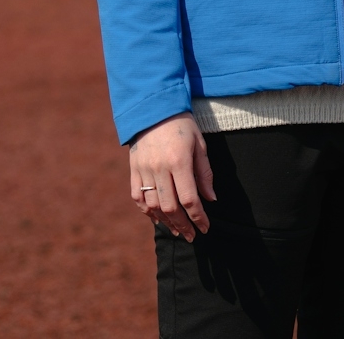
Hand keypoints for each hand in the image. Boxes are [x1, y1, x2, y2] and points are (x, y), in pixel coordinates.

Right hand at [128, 112, 215, 241]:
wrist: (153, 107)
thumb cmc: (182, 125)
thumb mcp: (199, 144)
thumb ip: (205, 173)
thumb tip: (210, 199)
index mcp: (179, 161)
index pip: (189, 199)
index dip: (198, 218)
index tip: (205, 228)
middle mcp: (159, 168)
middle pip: (170, 207)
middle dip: (183, 225)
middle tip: (192, 236)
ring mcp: (143, 169)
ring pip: (153, 206)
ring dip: (166, 222)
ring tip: (177, 230)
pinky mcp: (133, 168)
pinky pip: (137, 196)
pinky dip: (146, 211)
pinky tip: (157, 219)